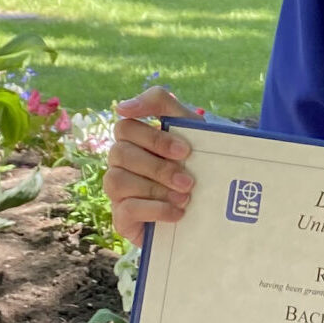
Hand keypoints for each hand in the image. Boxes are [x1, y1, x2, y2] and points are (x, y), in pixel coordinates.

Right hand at [107, 86, 198, 244]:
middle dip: (158, 167)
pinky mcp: (121, 218)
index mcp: (133, 139)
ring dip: (156, 189)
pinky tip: (178, 213)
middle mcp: (119, 162)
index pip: (125, 126)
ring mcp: (116, 190)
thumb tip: (122, 106)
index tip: (185, 151)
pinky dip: (156, 209)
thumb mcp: (189, 129)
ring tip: (185, 198)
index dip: (154, 138)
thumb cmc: (195, 162)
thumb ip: (162, 104)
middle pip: (120, 153)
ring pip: (117, 180)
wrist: (206, 210)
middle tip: (188, 180)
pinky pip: (126, 209)